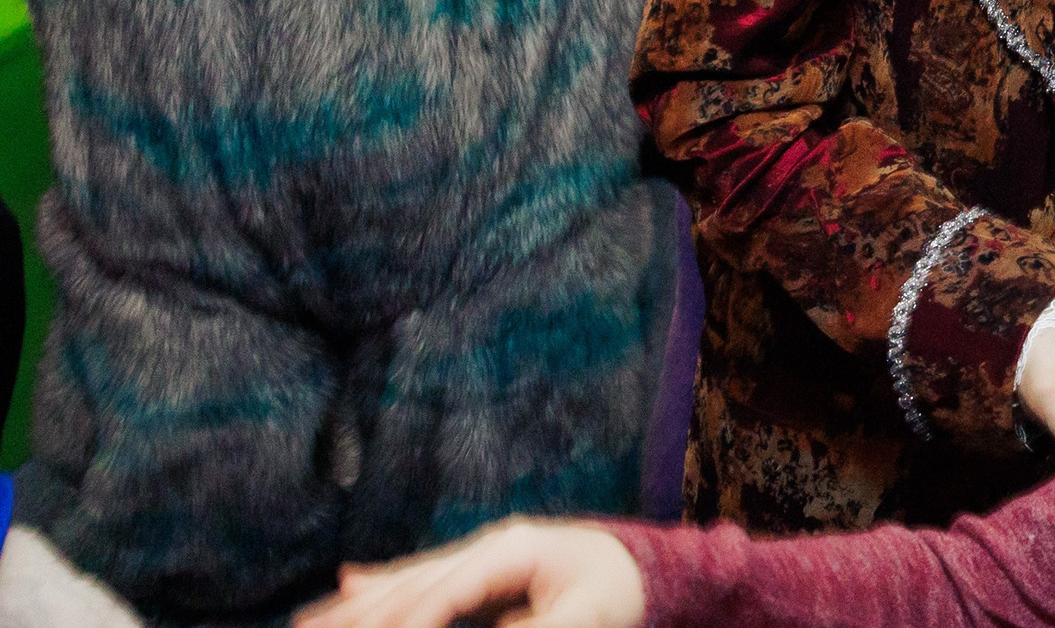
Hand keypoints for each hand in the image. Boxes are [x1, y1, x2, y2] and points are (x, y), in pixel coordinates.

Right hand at [290, 520, 642, 627]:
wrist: (636, 564)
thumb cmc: (618, 590)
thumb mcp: (587, 616)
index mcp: (512, 551)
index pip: (446, 592)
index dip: (409, 619)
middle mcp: (489, 544)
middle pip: (414, 581)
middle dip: (363, 611)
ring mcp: (482, 550)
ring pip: (408, 578)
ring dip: (358, 601)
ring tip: (308, 617)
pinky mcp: (480, 563)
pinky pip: (421, 576)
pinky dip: (382, 583)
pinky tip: (346, 583)